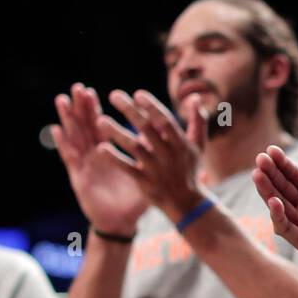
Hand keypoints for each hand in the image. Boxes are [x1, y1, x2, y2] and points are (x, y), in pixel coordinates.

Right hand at [50, 82, 148, 234]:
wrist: (122, 223)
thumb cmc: (134, 199)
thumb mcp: (146, 174)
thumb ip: (153, 156)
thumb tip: (167, 138)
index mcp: (109, 152)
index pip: (101, 125)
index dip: (96, 109)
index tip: (94, 91)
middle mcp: (94, 155)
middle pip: (85, 126)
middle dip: (81, 108)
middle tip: (78, 88)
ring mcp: (85, 164)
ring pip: (75, 137)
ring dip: (69, 119)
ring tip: (63, 100)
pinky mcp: (78, 177)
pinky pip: (69, 158)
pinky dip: (63, 143)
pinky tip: (57, 130)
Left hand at [101, 89, 208, 222]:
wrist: (185, 203)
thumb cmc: (189, 169)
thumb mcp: (198, 145)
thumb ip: (198, 121)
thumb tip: (195, 97)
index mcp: (180, 143)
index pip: (165, 121)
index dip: (152, 107)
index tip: (138, 94)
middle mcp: (167, 154)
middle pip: (146, 129)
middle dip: (130, 110)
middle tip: (114, 95)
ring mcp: (155, 169)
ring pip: (133, 147)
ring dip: (116, 133)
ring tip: (100, 120)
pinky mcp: (144, 182)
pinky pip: (127, 168)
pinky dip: (114, 159)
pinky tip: (100, 148)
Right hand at [252, 129, 297, 297]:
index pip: (293, 176)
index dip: (282, 164)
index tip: (271, 149)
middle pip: (282, 189)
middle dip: (270, 175)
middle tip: (259, 158)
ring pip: (280, 208)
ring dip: (268, 193)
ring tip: (258, 175)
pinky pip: (288, 231)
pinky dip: (279, 217)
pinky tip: (274, 203)